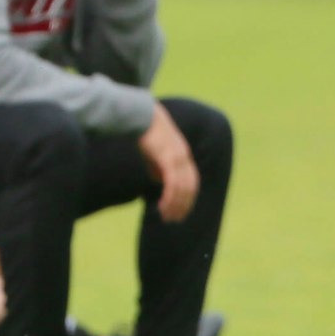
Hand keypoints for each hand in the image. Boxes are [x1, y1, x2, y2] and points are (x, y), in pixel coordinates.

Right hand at [137, 103, 198, 222]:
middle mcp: (185, 158)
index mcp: (184, 156)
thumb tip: (159, 181)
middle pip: (190, 188)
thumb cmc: (146, 132)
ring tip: (166, 216)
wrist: (142, 115)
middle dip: (184, 206)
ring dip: (175, 205)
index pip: (192, 182)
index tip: (180, 211)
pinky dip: (170, 197)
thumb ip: (159, 166)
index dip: (188, 198)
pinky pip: (172, 183)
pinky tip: (162, 205)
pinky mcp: (168, 159)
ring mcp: (178, 158)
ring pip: (182, 189)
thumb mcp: (155, 152)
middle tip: (175, 219)